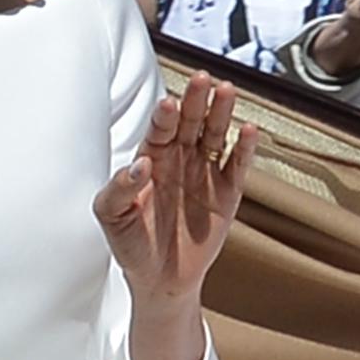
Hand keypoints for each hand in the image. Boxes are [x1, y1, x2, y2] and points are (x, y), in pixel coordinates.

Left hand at [95, 70, 257, 309]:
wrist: (159, 280)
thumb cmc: (130, 244)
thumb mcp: (110, 217)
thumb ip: (118, 189)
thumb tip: (140, 164)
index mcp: (150, 159)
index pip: (160, 129)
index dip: (165, 116)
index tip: (169, 104)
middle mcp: (179, 159)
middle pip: (190, 122)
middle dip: (196, 101)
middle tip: (203, 79)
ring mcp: (204, 173)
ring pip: (215, 135)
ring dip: (221, 113)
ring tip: (227, 91)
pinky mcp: (227, 192)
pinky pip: (237, 165)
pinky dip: (244, 148)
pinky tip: (248, 129)